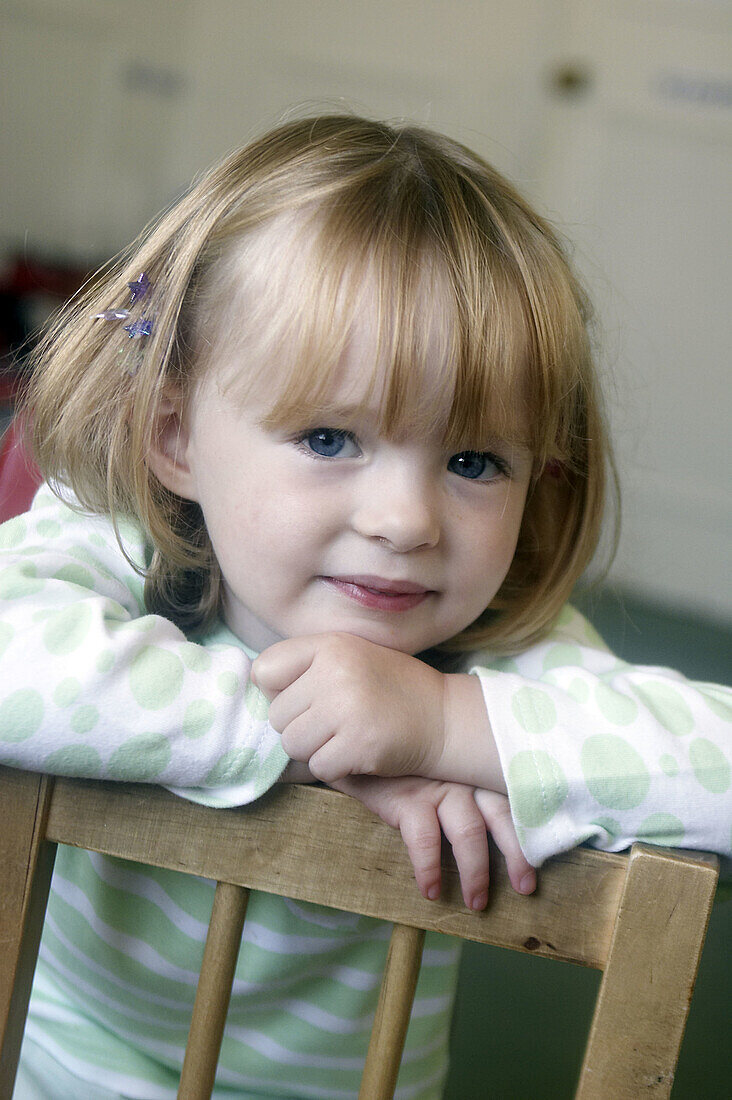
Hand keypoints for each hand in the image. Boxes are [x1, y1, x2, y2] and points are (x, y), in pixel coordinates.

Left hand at [251, 633, 446, 782]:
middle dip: (300, 726)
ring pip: (293, 744)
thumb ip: (307, 666)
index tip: (305, 697)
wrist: (445, 718)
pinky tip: (359, 752)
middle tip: (334, 722)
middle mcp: (335, 671)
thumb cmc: (390, 689)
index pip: (264, 670)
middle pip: (277, 715)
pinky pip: (318, 767)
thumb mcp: (351, 657)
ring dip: (315, 750)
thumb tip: (256, 685)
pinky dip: (335, 767)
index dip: (278, 691)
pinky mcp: (359, 744)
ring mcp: (347, 708)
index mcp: (330, 645)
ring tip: (345, 737)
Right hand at [331, 775, 536, 909]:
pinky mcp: (407, 799)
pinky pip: (425, 841)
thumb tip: (498, 824)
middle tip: (525, 888)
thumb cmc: (406, 758)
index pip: (514, 799)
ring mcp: (437, 787)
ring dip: (476, 873)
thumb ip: (467, 781)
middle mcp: (465, 776)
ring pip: (470, 832)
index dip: (530, 831)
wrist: (358, 739)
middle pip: (502, 816)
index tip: (541, 860)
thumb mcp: (442, 764)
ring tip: (476, 903)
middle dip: (517, 855)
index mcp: (477, 769)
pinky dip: (429, 869)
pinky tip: (431, 891)